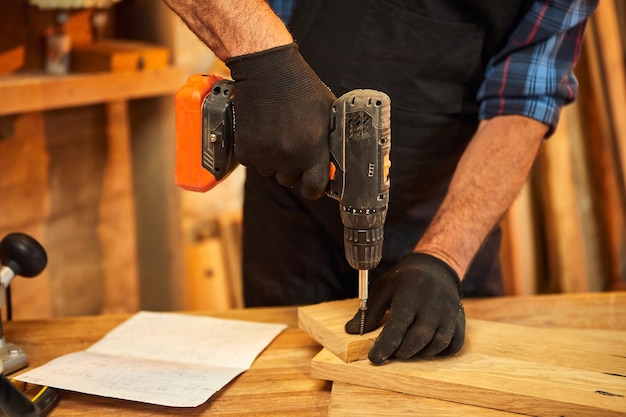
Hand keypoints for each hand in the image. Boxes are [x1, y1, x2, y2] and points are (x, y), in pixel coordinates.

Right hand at [226, 43, 335, 198]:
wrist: (267, 70)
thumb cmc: (301, 88)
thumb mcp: (328, 113)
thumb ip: (332, 140)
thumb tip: (337, 161)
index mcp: (312, 150)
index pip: (314, 189)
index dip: (314, 187)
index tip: (313, 180)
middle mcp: (288, 157)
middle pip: (290, 180)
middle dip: (293, 169)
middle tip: (293, 147)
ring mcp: (264, 155)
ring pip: (270, 171)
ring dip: (273, 160)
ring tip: (276, 135)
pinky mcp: (245, 150)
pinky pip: (252, 162)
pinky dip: (256, 152)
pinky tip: (262, 131)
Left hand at [345, 253, 464, 363]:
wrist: (435, 269)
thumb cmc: (404, 281)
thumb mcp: (383, 288)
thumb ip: (368, 311)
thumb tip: (350, 330)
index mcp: (410, 294)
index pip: (397, 326)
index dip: (385, 345)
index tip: (374, 358)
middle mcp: (433, 303)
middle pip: (419, 338)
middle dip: (402, 351)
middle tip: (391, 353)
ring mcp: (449, 313)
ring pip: (437, 344)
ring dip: (420, 353)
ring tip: (406, 350)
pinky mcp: (460, 320)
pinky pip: (453, 345)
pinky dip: (439, 353)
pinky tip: (425, 348)